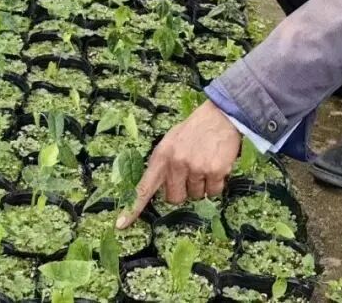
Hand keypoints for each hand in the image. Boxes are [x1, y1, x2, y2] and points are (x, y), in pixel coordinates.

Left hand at [116, 100, 241, 228]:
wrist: (221, 116)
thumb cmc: (194, 129)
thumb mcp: (171, 141)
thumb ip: (164, 163)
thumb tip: (160, 187)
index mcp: (162, 156)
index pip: (144, 188)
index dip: (133, 208)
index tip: (120, 224)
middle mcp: (176, 163)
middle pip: (174, 198)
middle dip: (182, 191)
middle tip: (190, 174)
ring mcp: (196, 168)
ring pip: (196, 196)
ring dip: (201, 186)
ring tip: (205, 164)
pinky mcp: (215, 171)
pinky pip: (213, 192)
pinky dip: (216, 184)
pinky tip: (216, 166)